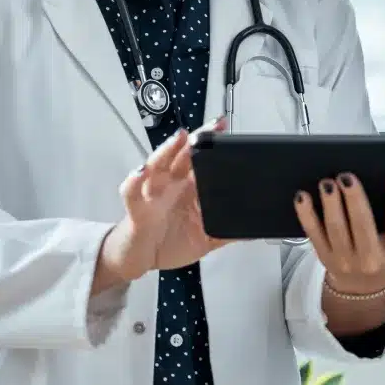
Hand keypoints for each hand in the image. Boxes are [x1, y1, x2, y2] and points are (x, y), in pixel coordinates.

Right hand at [94, 119, 228, 290]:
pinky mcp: (137, 208)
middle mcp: (171, 184)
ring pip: (158, 164)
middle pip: (182, 154)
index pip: (201, 159)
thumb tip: (252, 231)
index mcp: (189, 188)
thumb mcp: (205, 239)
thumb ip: (226, 233)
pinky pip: (132, 191)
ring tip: (180, 137)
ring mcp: (153, 193)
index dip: (212, 144)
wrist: (139, 259)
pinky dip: (134, 180)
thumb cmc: (169, 241)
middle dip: (197, 138)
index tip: (227, 131)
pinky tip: (141, 172)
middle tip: (213, 126)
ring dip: (168, 149)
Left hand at [294, 173, 384, 294]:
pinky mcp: (324, 258)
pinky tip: (302, 196)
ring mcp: (345, 260)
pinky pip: (313, 236)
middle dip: (354, 201)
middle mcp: (372, 258)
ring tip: (327, 181)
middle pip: (362, 227)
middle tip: (347, 175)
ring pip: (336, 230)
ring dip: (329, 205)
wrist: (364, 286)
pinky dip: (306, 216)